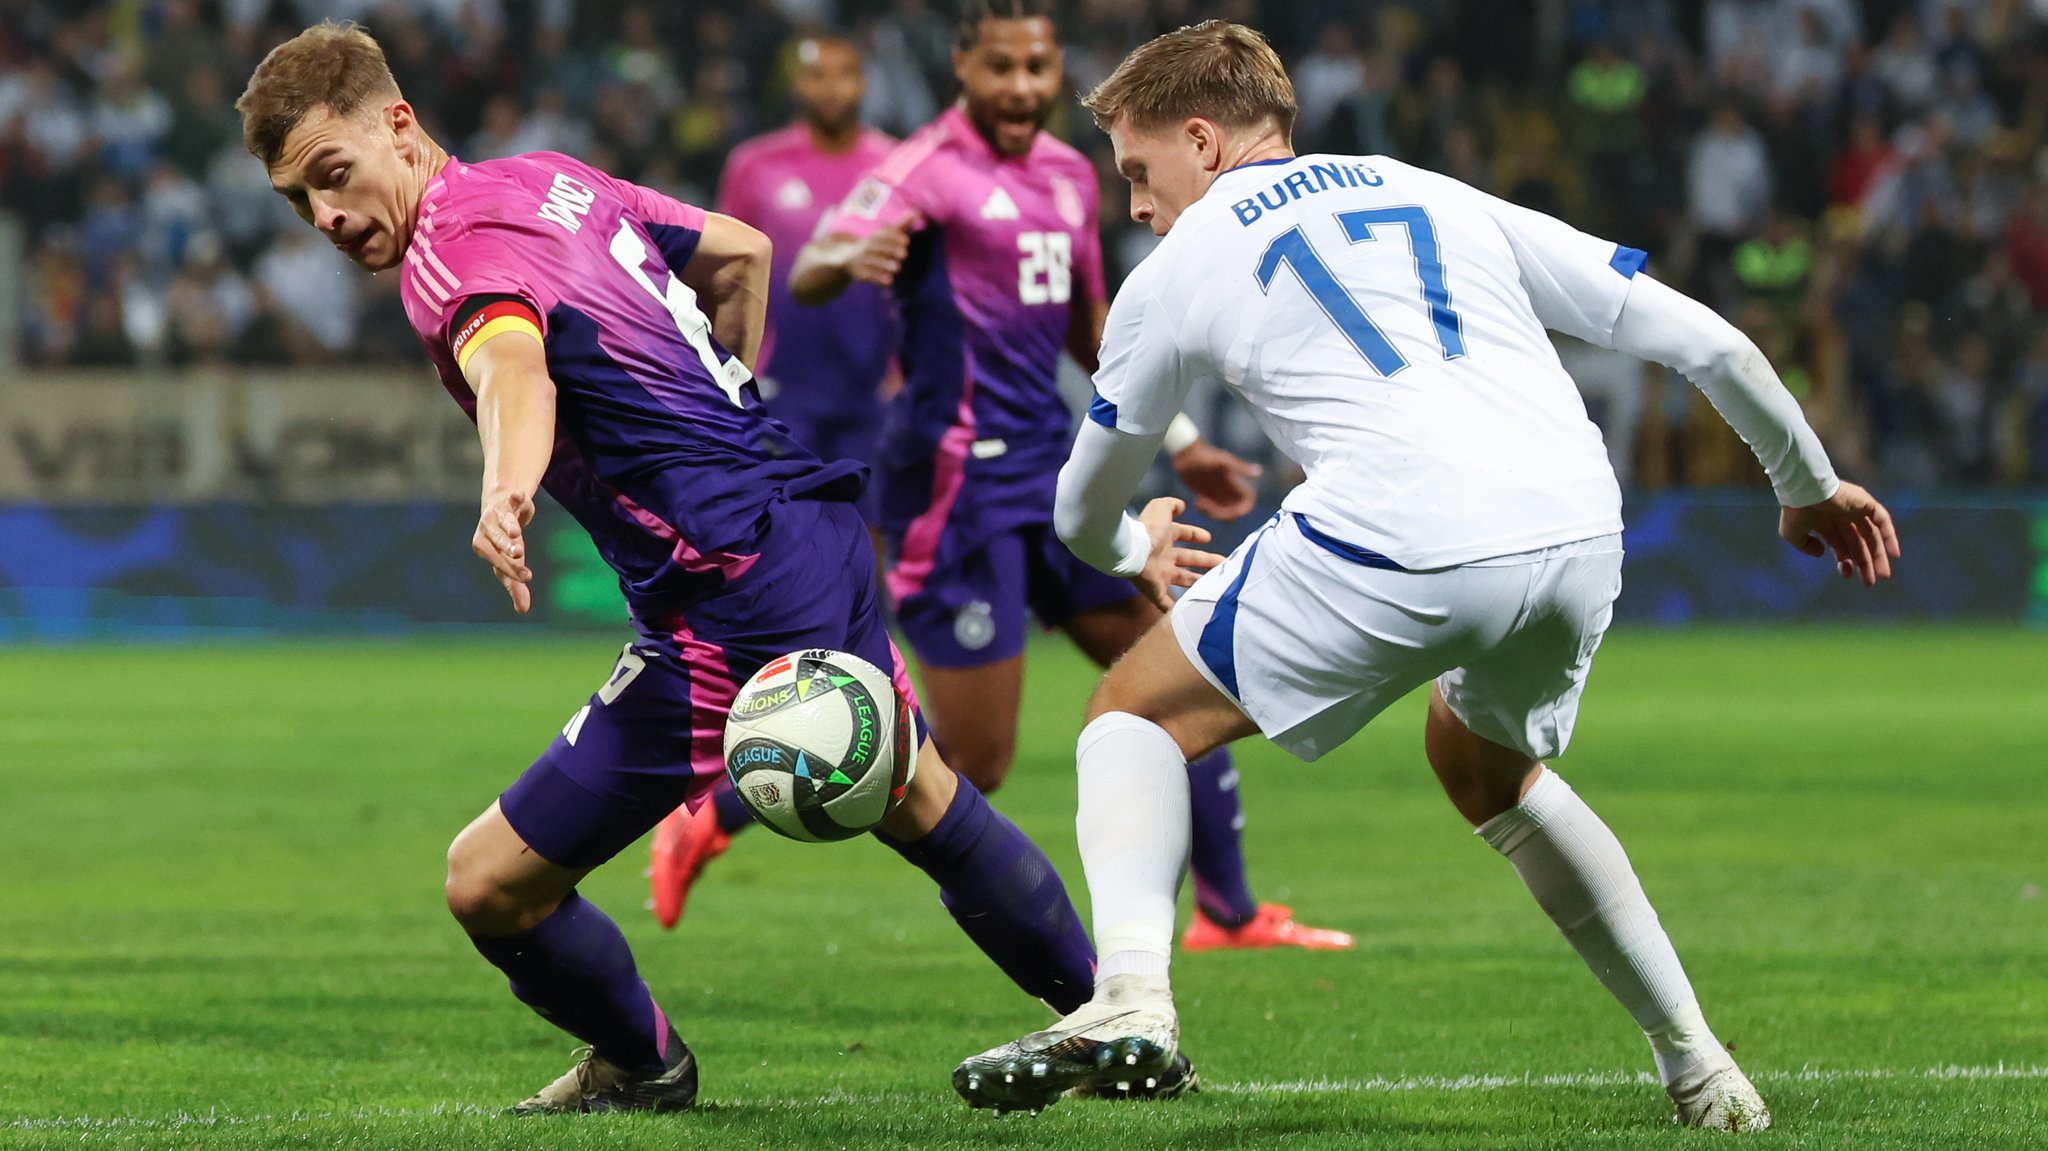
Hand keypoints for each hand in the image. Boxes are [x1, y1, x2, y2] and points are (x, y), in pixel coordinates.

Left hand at [473, 489, 537, 612]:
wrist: (501, 506)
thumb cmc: (503, 541)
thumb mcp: (509, 562)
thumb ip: (515, 584)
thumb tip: (523, 610)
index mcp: (484, 548)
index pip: (497, 561)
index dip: (511, 568)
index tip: (527, 576)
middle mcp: (487, 530)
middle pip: (496, 540)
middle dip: (506, 547)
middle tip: (519, 555)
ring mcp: (497, 513)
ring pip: (502, 521)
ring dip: (508, 526)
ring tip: (516, 533)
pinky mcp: (509, 499)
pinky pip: (511, 498)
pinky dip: (515, 498)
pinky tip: (519, 496)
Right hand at [848, 212, 917, 286]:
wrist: (844, 257)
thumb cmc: (874, 244)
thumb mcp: (885, 234)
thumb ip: (902, 224)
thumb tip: (918, 211)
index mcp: (874, 236)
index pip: (883, 234)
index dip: (894, 237)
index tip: (907, 240)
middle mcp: (866, 246)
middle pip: (877, 246)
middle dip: (890, 249)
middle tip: (905, 254)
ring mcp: (862, 259)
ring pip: (872, 261)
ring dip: (884, 264)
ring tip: (898, 267)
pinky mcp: (860, 272)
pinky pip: (868, 275)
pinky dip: (878, 278)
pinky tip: (889, 281)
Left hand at [1132, 497, 1224, 611]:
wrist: (1132, 551)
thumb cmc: (1149, 530)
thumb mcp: (1161, 508)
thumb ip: (1171, 505)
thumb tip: (1182, 506)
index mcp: (1165, 538)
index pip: (1183, 534)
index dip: (1196, 535)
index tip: (1208, 538)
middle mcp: (1163, 556)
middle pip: (1188, 559)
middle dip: (1206, 560)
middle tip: (1223, 564)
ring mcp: (1160, 575)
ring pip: (1183, 581)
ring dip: (1198, 583)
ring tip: (1216, 586)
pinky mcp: (1155, 591)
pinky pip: (1166, 603)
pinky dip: (1177, 609)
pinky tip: (1191, 612)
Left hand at [1170, 438, 1262, 520]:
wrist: (1186, 452)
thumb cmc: (1206, 455)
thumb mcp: (1224, 462)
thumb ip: (1241, 468)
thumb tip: (1259, 471)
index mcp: (1235, 483)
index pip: (1247, 500)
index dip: (1243, 509)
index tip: (1232, 511)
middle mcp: (1227, 490)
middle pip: (1234, 510)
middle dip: (1225, 515)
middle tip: (1211, 509)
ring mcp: (1216, 493)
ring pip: (1221, 512)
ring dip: (1213, 514)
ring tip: (1201, 504)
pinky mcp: (1204, 494)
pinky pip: (1209, 510)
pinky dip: (1204, 511)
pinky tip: (1196, 503)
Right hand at [1778, 480, 1900, 587]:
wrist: (1804, 490)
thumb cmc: (1795, 511)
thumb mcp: (1792, 534)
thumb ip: (1805, 546)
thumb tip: (1821, 553)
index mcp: (1826, 523)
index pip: (1841, 545)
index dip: (1845, 561)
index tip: (1847, 576)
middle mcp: (1842, 517)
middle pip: (1859, 543)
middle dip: (1864, 563)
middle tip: (1870, 582)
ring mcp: (1856, 509)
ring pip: (1872, 535)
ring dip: (1878, 555)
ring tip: (1883, 575)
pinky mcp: (1865, 503)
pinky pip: (1882, 521)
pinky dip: (1889, 536)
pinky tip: (1893, 554)